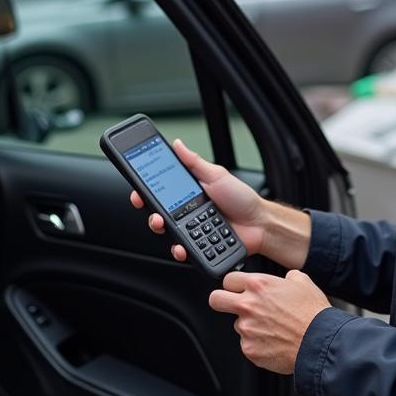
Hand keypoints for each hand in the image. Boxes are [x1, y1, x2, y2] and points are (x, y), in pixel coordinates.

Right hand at [129, 139, 266, 262]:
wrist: (259, 223)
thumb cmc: (241, 198)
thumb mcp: (216, 174)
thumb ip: (194, 162)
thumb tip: (177, 144)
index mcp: (189, 193)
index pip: (161, 192)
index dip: (146, 192)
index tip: (137, 190)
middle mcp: (187, 212)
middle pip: (160, 215)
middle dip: (152, 214)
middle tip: (154, 213)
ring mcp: (192, 230)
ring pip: (168, 234)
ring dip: (163, 232)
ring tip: (165, 227)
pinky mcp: (198, 247)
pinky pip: (183, 250)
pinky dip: (180, 250)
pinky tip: (181, 247)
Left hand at [209, 270, 330, 374]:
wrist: (318, 342)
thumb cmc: (312, 313)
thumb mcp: (302, 281)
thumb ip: (287, 277)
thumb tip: (286, 279)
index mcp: (258, 285)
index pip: (228, 279)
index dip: (234, 284)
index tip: (237, 289)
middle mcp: (248, 305)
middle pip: (216, 299)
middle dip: (221, 301)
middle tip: (232, 305)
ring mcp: (246, 329)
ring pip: (237, 325)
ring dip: (249, 326)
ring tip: (271, 328)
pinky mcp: (249, 349)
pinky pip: (247, 344)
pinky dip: (257, 344)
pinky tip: (273, 341)